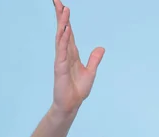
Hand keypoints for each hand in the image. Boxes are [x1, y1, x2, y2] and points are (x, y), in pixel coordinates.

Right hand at [51, 0, 104, 114]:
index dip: (66, 20)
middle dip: (60, 16)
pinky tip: (64, 30)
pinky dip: (63, 40)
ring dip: (62, 24)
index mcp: (72, 53)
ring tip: (63, 10)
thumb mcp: (91, 72)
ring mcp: (61, 59)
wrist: (71, 104)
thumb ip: (94, 59)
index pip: (69, 33)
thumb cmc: (78, 89)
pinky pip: (61, 51)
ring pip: (61, 38)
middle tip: (57, 0)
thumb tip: (101, 48)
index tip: (64, 6)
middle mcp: (65, 54)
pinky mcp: (60, 67)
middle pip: (63, 30)